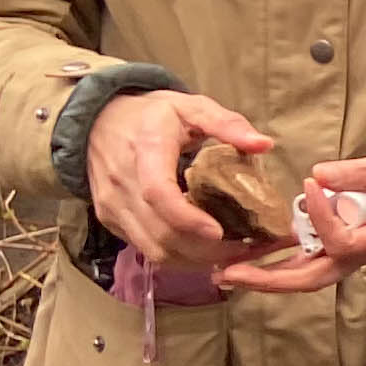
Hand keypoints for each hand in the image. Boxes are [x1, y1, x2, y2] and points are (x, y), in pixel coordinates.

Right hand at [86, 88, 273, 269]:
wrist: (100, 121)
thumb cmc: (152, 115)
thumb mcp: (191, 107)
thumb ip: (227, 124)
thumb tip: (264, 145)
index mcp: (145, 150)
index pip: (159, 193)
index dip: (188, 218)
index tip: (220, 231)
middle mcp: (123, 183)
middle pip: (161, 232)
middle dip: (205, 249)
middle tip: (246, 248)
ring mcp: (112, 205)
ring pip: (153, 249)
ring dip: (193, 259)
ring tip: (230, 252)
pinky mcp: (110, 220)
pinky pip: (145, 249)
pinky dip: (177, 256)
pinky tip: (204, 249)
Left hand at [217, 138, 365, 296]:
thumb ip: (365, 171)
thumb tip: (320, 176)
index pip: (344, 241)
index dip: (321, 217)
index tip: (310, 183)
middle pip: (315, 277)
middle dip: (270, 278)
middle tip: (228, 273)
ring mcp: (358, 248)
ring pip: (309, 271)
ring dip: (268, 273)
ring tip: (227, 270)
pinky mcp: (350, 238)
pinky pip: (312, 253)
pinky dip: (280, 255)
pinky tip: (250, 250)